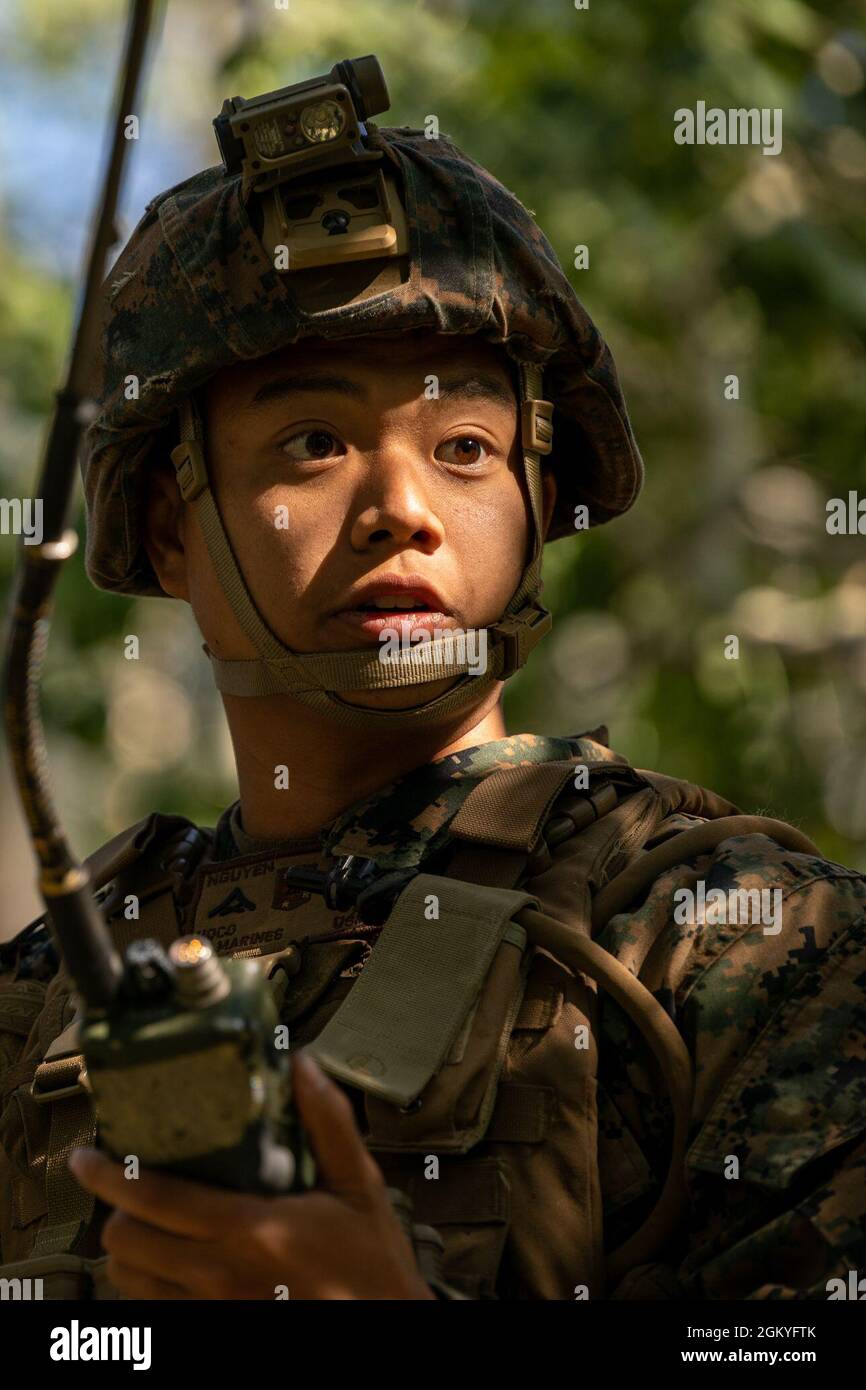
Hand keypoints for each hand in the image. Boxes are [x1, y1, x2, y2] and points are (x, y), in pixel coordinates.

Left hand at [68, 1049, 435, 1299]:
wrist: (387, 1330)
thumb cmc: (373, 1263)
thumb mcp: (359, 1185)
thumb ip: (327, 1121)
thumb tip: (299, 1062)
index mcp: (251, 1230)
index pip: (154, 1200)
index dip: (108, 1176)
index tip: (85, 1158)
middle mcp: (221, 1277)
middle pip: (126, 1242)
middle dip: (118, 1213)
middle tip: (128, 1191)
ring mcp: (213, 1315)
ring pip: (130, 1284)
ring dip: (129, 1253)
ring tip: (145, 1228)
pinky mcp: (214, 1338)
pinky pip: (154, 1316)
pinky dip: (148, 1289)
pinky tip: (168, 1269)